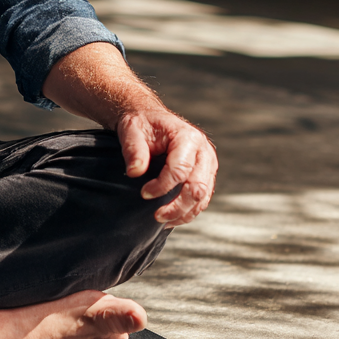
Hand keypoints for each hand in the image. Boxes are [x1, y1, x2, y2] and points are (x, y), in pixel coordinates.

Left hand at [117, 109, 216, 227]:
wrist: (149, 118)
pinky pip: (202, 199)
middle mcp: (204, 151)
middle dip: (177, 206)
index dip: (162, 186)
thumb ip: (134, 150)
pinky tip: (172, 217)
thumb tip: (134, 173)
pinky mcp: (206, 175)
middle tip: (157, 216)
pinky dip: (188, 211)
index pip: (180, 170)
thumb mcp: (131, 130)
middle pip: (197, 188)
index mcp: (188, 137)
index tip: (144, 194)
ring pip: (202, 198)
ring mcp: (207, 164)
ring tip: (162, 219)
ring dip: (183, 213)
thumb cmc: (141, 123)